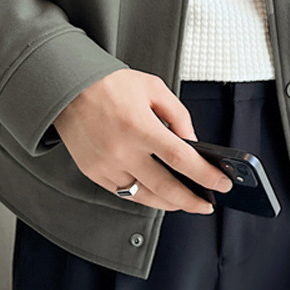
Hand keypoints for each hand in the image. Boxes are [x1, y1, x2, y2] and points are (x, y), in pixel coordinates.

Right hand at [52, 68, 232, 212]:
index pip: (181, 159)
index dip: (206, 175)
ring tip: (185, 202)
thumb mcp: (153, 88)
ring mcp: (106, 165)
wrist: (67, 88)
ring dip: (169, 203)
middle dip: (191, 200)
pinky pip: (124, 193)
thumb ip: (178, 115)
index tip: (222, 183)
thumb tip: (193, 143)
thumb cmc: (110, 84)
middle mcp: (122, 150)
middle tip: (207, 204)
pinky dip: (144, 196)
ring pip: (145, 197)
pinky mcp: (94, 173)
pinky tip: (157, 194)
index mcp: (140, 126)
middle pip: (166, 187)